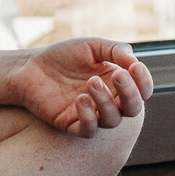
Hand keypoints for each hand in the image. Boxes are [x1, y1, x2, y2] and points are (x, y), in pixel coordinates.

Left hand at [8, 39, 152, 135]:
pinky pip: (89, 130)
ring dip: (106, 102)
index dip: (144, 81)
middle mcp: (109, 101)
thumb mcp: (92, 46)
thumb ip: (116, 50)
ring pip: (112, 120)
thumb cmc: (63, 56)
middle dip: (129, 93)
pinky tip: (80, 99)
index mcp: (118, 83)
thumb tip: (136, 63)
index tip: (134, 67)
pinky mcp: (72, 124)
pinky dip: (88, 117)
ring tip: (90, 82)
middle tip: (116, 75)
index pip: (143, 90)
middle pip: (133, 108)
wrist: (31, 67)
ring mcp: (91, 114)